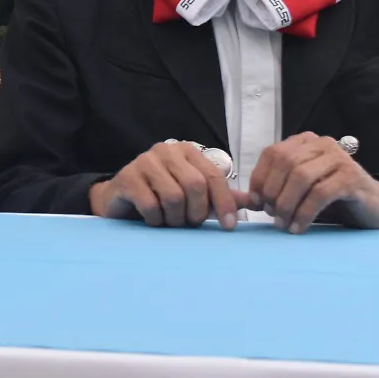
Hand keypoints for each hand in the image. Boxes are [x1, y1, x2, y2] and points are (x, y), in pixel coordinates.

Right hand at [90, 141, 252, 228]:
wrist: (122, 200)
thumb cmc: (162, 197)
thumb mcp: (195, 196)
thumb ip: (222, 197)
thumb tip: (256, 202)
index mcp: (187, 151)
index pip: (213, 176)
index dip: (224, 202)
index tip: (229, 226)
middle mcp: (166, 151)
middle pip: (195, 185)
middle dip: (197, 212)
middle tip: (190, 223)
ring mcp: (144, 162)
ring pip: (173, 196)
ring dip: (175, 218)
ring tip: (170, 221)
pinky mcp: (127, 178)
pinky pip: (151, 205)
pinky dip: (156, 220)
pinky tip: (153, 220)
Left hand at [248, 132, 378, 232]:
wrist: (377, 208)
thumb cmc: (334, 199)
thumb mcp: (301, 190)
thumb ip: (276, 188)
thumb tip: (245, 199)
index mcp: (306, 142)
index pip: (272, 153)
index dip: (260, 178)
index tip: (256, 202)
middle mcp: (322, 144)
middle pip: (285, 163)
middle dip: (272, 192)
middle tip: (271, 216)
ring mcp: (339, 159)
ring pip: (301, 177)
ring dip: (286, 204)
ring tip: (283, 224)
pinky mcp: (351, 178)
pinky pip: (320, 193)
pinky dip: (304, 212)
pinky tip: (299, 227)